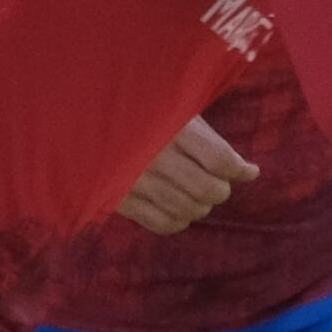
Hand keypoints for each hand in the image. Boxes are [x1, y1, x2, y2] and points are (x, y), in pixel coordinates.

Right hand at [116, 117, 255, 233]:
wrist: (81, 115)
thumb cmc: (139, 109)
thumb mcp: (174, 108)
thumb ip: (209, 139)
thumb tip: (249, 173)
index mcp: (169, 123)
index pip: (219, 159)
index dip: (239, 170)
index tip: (247, 171)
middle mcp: (152, 153)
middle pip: (207, 189)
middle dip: (221, 190)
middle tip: (218, 183)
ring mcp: (133, 178)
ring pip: (187, 209)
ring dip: (201, 207)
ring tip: (199, 196)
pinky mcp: (118, 197)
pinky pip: (162, 223)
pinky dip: (179, 222)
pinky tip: (179, 210)